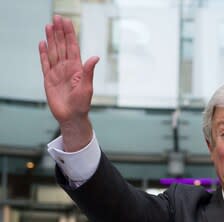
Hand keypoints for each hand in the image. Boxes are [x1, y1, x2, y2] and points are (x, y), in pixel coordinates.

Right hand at [39, 15, 98, 150]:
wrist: (72, 117)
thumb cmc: (82, 104)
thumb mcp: (87, 87)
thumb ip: (88, 71)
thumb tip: (95, 57)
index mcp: (77, 68)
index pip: (72, 47)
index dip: (69, 34)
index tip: (67, 21)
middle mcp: (67, 68)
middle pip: (62, 46)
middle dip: (59, 32)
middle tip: (57, 18)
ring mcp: (57, 72)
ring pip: (53, 51)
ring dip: (51, 39)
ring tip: (48, 26)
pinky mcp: (49, 79)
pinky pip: (45, 63)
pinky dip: (43, 53)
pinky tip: (42, 43)